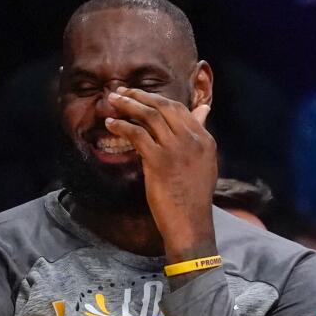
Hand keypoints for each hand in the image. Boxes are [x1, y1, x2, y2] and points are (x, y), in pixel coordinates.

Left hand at [104, 87, 218, 262]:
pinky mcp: (159, 161)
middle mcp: (193, 140)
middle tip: (121, 92)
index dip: (158, 100)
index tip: (141, 97)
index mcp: (205, 140)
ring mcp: (176, 149)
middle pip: (164, 106)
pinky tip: (110, 124)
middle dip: (140, 96)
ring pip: (149, 116)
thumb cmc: (193, 197)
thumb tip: (203, 109)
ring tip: (112, 101)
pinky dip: (121, 126)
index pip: (180, 109)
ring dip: (128, 105)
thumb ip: (201, 134)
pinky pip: (136, 134)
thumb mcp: (205, 162)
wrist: (190, 223)